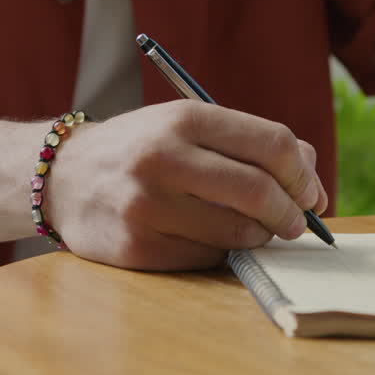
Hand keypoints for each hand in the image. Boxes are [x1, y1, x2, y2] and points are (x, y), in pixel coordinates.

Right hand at [43, 101, 328, 269]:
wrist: (63, 176)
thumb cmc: (142, 150)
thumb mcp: (187, 125)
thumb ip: (249, 142)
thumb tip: (311, 178)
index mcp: (184, 117)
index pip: (272, 143)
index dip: (303, 174)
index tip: (310, 191)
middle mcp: (163, 157)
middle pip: (259, 190)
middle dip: (290, 213)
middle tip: (296, 223)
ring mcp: (147, 204)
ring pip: (237, 231)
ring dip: (258, 236)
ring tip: (253, 229)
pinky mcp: (137, 246)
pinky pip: (206, 257)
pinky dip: (221, 251)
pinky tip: (210, 238)